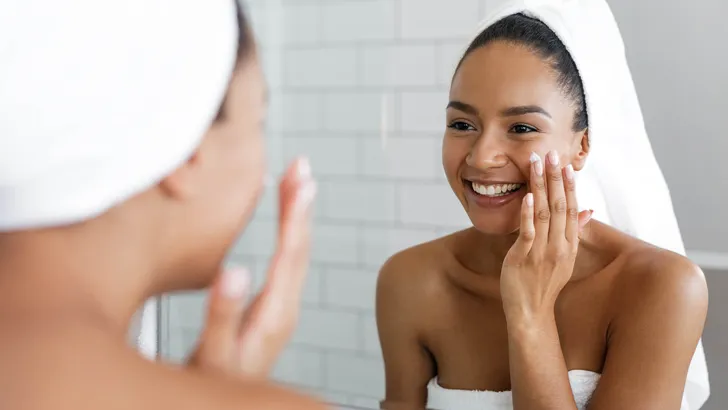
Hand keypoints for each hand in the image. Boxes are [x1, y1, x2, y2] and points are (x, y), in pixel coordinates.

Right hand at [188, 157, 315, 377]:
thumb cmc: (215, 385)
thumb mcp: (213, 355)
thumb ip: (223, 315)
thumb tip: (236, 269)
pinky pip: (286, 261)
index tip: (300, 179)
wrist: (227, 405)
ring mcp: (281, 307)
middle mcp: (284, 307)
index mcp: (274, 313)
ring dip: (297, 214)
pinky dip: (287, 232)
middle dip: (300, 203)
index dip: (295, 214)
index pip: (290, 254)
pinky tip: (284, 220)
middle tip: (302, 166)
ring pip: (295, 253)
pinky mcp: (272, 308)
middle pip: (299, 246)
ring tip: (296, 181)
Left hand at [500, 151, 591, 321]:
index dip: (569, 185)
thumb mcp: (564, 257)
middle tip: (552, 154)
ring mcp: (542, 252)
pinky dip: (528, 213)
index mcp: (569, 244)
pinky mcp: (524, 258)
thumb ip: (573, 232)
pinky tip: (528, 196)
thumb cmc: (543, 283)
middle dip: (555, 178)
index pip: (572, 208)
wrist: (531, 313)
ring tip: (537, 164)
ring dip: (541, 186)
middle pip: (560, 205)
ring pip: (544, 213)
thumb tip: (588, 209)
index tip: (566, 164)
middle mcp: (559, 246)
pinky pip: (528, 232)